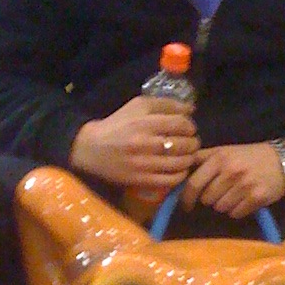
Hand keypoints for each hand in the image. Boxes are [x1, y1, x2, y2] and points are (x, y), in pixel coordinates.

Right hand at [70, 96, 198, 193]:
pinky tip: (179, 169)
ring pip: (180, 163)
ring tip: (187, 155)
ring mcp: (144, 164)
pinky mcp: (141, 180)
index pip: (181, 124)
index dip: (190, 126)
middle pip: (184, 144)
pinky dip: (181, 174)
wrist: (91, 149)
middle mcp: (145, 144)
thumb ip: (166, 104)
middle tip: (191, 142)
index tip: (188, 128)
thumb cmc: (117, 124)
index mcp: (144, 122)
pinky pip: (171, 180)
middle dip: (193, 143)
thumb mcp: (138, 105)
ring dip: (189, 159)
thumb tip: (191, 110)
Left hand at [182, 142, 284, 218]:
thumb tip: (179, 172)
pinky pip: (236, 214)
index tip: (186, 205)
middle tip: (221, 192)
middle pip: (207, 199)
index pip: (194, 183)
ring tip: (234, 194)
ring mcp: (245, 185)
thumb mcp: (224, 150)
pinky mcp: (257, 197)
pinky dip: (237, 210)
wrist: (282, 160)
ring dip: (224, 205)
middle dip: (211, 199)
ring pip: (220, 208)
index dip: (186, 198)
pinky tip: (245, 200)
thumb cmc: (248, 156)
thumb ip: (202, 159)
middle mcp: (231, 171)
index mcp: (220, 158)